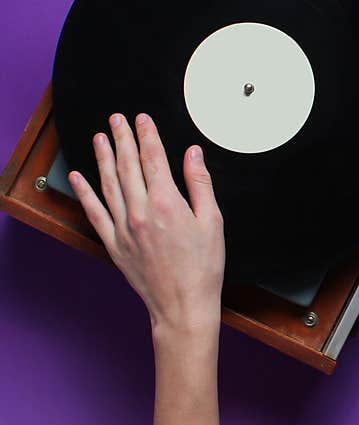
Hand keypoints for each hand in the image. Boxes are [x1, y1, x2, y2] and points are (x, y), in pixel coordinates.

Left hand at [67, 113, 224, 336]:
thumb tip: (193, 155)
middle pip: (127, 166)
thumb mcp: (212, 221)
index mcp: (167, 204)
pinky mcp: (114, 244)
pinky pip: (95, 213)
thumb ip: (200, 183)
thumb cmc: (203, 267)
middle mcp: (140, 212)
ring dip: (103, 158)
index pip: (153, 159)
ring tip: (100, 138)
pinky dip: (86, 193)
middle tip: (117, 119)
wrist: (183, 304)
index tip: (142, 120)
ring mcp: (124, 228)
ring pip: (109, 184)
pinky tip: (80, 177)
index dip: (147, 135)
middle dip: (122, 138)